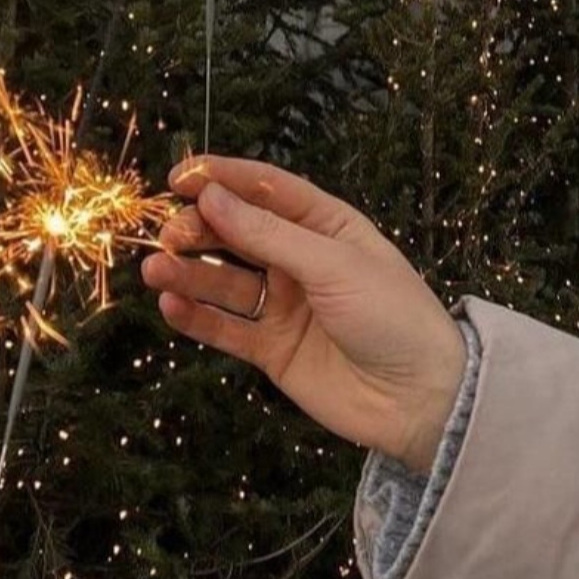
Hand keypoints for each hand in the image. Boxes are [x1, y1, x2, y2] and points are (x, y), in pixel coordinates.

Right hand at [142, 157, 466, 472]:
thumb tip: (210, 197)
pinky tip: (170, 306)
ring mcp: (283, 305)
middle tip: (170, 236)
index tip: (178, 177)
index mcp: (324, 225)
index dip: (221, 178)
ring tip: (154, 271)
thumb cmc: (394, 318)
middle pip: (234, 232)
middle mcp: (299, 260)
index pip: (264, 189)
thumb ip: (266, 234)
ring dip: (186, 273)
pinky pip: (224, 327)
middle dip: (198, 229)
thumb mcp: (332, 265)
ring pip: (222, 280)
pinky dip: (195, 316)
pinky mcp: (271, 348)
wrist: (423, 401)